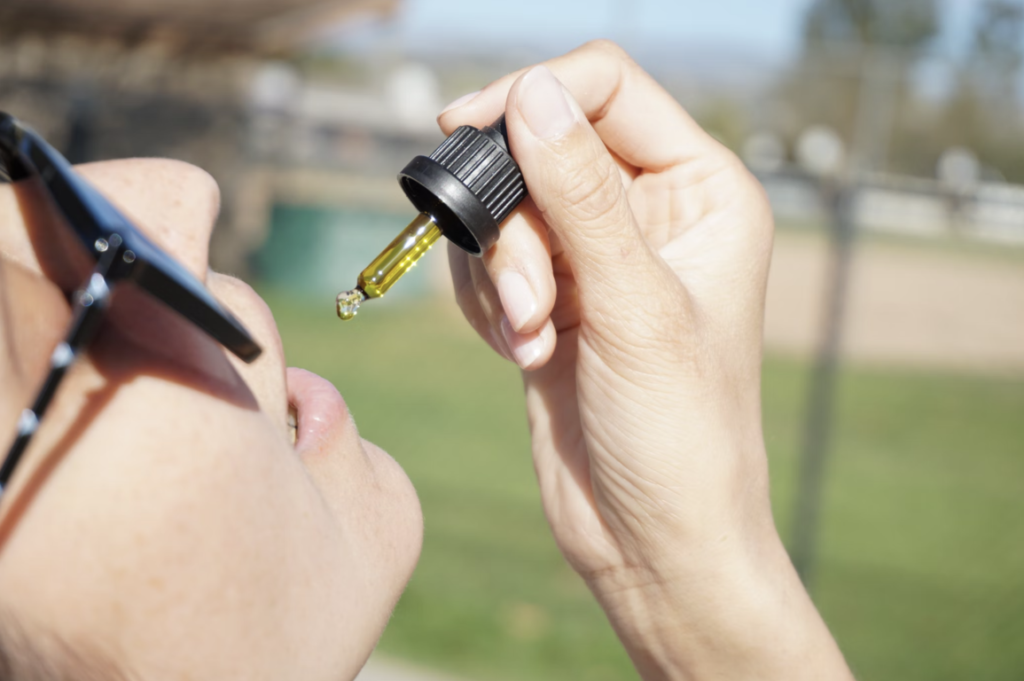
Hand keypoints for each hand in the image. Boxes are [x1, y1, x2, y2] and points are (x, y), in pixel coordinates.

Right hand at [440, 41, 852, 679]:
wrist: (651, 540)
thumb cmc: (681, 435)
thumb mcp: (633, 306)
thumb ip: (577, 195)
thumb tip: (529, 95)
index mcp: (702, 191)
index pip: (607, 89)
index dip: (535, 95)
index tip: (468, 126)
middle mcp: (650, 213)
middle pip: (541, 149)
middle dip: (515, 224)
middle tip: (531, 300)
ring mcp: (596, 257)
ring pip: (505, 209)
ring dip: (502, 276)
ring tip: (534, 341)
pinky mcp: (552, 298)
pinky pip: (489, 260)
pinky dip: (489, 302)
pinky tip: (522, 353)